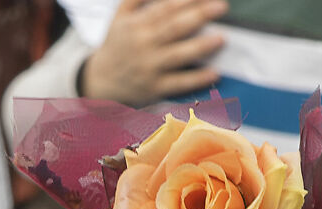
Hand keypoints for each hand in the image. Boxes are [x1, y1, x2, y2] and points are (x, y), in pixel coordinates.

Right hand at [82, 0, 227, 106]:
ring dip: (201, 46)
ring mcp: (150, 67)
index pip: (166, 7)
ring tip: (221, 38)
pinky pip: (179, 83)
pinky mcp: (155, 88)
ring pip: (178, 55)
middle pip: (175, 27)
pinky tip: (214, 73)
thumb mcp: (121, 16)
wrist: (100, 80)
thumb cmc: (117, 44)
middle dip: (199, 15)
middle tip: (221, 7)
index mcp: (137, 24)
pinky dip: (197, 79)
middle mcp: (144, 44)